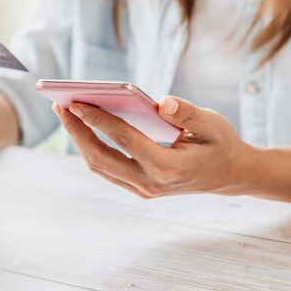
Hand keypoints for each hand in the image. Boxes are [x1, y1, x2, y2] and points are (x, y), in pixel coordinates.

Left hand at [53, 96, 254, 197]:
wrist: (229, 175)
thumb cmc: (220, 144)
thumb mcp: (213, 124)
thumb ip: (188, 113)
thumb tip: (161, 102)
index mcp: (168, 167)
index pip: (124, 139)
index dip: (97, 119)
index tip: (75, 101)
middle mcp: (150, 183)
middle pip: (101, 158)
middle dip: (78, 131)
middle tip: (60, 105)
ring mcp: (143, 189)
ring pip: (100, 166)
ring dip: (81, 140)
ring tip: (66, 113)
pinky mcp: (138, 187)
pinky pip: (107, 169)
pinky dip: (92, 148)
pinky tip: (83, 127)